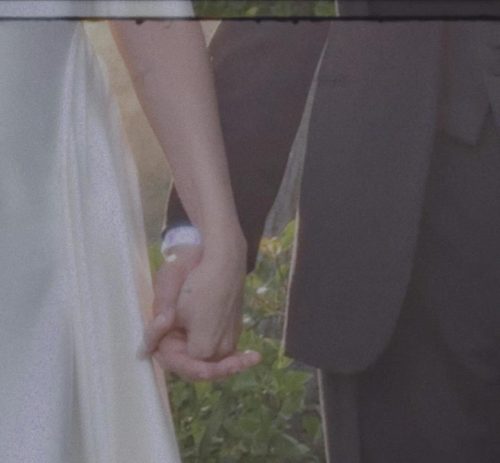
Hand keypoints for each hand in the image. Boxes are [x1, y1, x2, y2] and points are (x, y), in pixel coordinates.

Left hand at [143, 242, 259, 380]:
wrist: (226, 258)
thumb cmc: (197, 274)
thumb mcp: (169, 298)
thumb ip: (158, 329)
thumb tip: (144, 351)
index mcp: (205, 345)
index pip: (179, 363)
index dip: (163, 355)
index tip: (152, 344)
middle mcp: (222, 348)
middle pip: (195, 366)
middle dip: (177, 357)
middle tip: (158, 346)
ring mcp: (231, 339)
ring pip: (208, 359)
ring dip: (192, 356)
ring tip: (172, 347)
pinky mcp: (235, 329)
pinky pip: (219, 348)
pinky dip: (209, 351)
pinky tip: (198, 343)